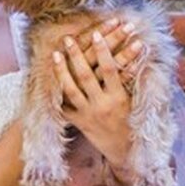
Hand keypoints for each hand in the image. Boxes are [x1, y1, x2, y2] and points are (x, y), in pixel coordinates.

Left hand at [52, 31, 140, 169]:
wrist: (125, 152)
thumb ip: (130, 79)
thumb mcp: (135, 101)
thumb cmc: (133, 122)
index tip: (97, 33)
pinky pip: (64, 107)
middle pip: (86, 76)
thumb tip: (136, 52)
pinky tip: (48, 80)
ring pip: (71, 89)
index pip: (110, 69)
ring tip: (55, 54)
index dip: (104, 51)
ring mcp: (88, 114)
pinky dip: (56, 94)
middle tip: (68, 39)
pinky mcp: (78, 122)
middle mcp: (101, 105)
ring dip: (61, 70)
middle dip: (76, 55)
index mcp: (118, 98)